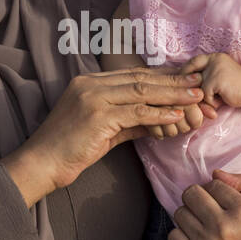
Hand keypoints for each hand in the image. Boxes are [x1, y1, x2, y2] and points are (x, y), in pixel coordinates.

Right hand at [1, 67, 204, 206]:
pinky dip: (159, 113)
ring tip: (196, 97)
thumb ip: (128, 122)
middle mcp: (90, 84)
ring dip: (172, 94)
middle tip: (199, 83)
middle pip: (141, 78)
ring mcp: (93, 97)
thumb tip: (156, 121)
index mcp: (88, 82)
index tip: (185, 80)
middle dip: (173, 81)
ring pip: (142, 91)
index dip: (162, 77)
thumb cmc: (69, 150)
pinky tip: (177, 115)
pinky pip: (136, 112)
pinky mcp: (97, 115)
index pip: (133, 75)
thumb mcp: (102, 131)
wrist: (41, 164)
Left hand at [168, 169, 240, 239]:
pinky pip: (172, 236)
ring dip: (190, 218)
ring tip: (205, 230)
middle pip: (191, 193)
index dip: (218, 192)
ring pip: (180, 213)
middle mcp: (223, 228)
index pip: (215, 184)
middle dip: (199, 200)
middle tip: (210, 213)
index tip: (224, 204)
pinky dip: (182, 238)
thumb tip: (216, 173)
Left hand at [182, 53, 240, 108]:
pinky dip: (211, 102)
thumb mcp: (217, 79)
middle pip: (191, 76)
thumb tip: (182, 88)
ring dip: (205, 98)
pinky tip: (222, 101)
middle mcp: (213, 59)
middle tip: (199, 99)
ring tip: (218, 99)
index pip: (193, 62)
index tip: (183, 84)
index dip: (186, 73)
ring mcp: (214, 68)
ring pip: (197, 88)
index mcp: (213, 57)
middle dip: (192, 90)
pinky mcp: (216, 79)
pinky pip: (204, 95)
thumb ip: (203, 80)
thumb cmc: (234, 88)